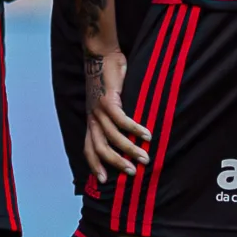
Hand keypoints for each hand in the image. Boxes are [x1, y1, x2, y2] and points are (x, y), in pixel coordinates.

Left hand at [81, 50, 147, 177]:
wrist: (99, 55)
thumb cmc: (108, 79)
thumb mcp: (108, 102)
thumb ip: (115, 117)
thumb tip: (131, 132)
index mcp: (91, 120)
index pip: (89, 148)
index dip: (95, 165)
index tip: (103, 181)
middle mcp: (92, 117)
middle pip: (100, 148)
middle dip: (115, 163)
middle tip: (132, 173)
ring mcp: (99, 109)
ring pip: (112, 136)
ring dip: (129, 149)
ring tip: (145, 158)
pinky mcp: (108, 99)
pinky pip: (121, 120)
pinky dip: (134, 129)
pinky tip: (147, 135)